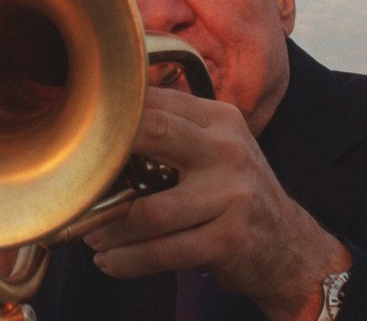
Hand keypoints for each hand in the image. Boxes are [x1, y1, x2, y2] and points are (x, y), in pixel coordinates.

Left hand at [83, 86, 350, 319]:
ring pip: (149, 210)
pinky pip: (164, 251)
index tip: (77, 134)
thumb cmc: (233, 194)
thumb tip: (101, 121)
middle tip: (77, 178)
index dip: (112, 118)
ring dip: (110, 228)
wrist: (290, 247)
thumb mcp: (213, 150)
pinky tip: (110, 262)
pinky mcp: (230, 238)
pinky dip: (129, 260)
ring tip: (91, 236)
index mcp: (218, 119)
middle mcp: (227, 150)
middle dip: (106, 157)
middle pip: (153, 136)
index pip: (155, 104)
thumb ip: (170, 130)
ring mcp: (232, 195)